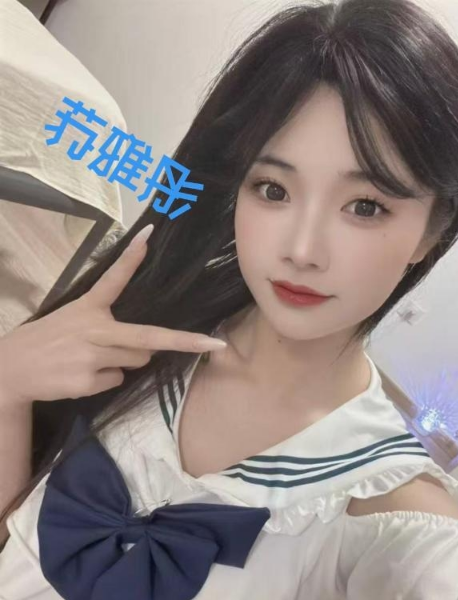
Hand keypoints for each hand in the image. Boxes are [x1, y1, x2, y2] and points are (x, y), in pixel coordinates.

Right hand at [0, 224, 226, 405]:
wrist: (10, 369)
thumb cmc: (49, 340)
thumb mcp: (73, 318)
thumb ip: (106, 325)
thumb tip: (145, 348)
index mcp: (88, 306)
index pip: (113, 278)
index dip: (131, 257)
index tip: (148, 235)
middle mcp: (93, 328)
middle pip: (148, 337)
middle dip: (180, 342)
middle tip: (213, 345)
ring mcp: (90, 356)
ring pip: (136, 361)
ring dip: (126, 361)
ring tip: (92, 358)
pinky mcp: (86, 381)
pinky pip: (116, 380)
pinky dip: (106, 379)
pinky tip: (81, 374)